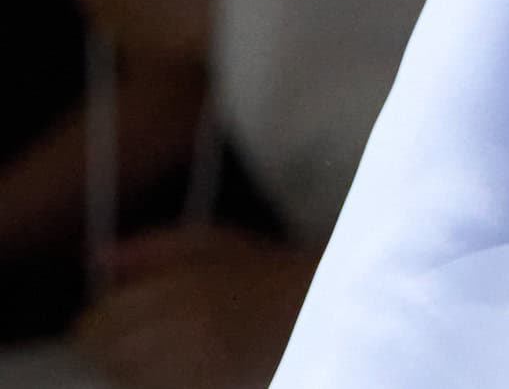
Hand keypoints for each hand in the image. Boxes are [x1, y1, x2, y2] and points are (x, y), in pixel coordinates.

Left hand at [75, 227, 316, 388]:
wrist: (310, 312)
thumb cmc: (258, 270)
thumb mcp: (209, 241)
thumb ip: (150, 247)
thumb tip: (96, 259)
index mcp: (180, 286)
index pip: (104, 318)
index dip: (92, 321)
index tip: (97, 317)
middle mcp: (182, 331)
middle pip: (108, 352)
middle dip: (103, 346)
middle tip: (117, 336)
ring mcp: (192, 369)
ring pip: (125, 377)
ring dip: (122, 367)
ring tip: (142, 352)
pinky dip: (144, 382)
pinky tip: (161, 370)